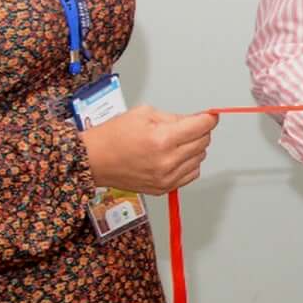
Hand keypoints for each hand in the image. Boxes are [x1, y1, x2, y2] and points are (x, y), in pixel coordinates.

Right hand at [81, 107, 217, 194]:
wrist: (92, 160)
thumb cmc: (111, 137)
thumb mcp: (143, 114)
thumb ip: (174, 117)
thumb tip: (195, 119)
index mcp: (162, 139)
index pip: (202, 127)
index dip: (208, 119)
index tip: (210, 116)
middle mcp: (167, 161)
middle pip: (203, 142)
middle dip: (198, 132)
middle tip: (185, 127)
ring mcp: (166, 177)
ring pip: (199, 158)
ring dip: (192, 148)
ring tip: (173, 143)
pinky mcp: (163, 188)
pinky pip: (191, 174)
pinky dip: (187, 164)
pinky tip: (173, 157)